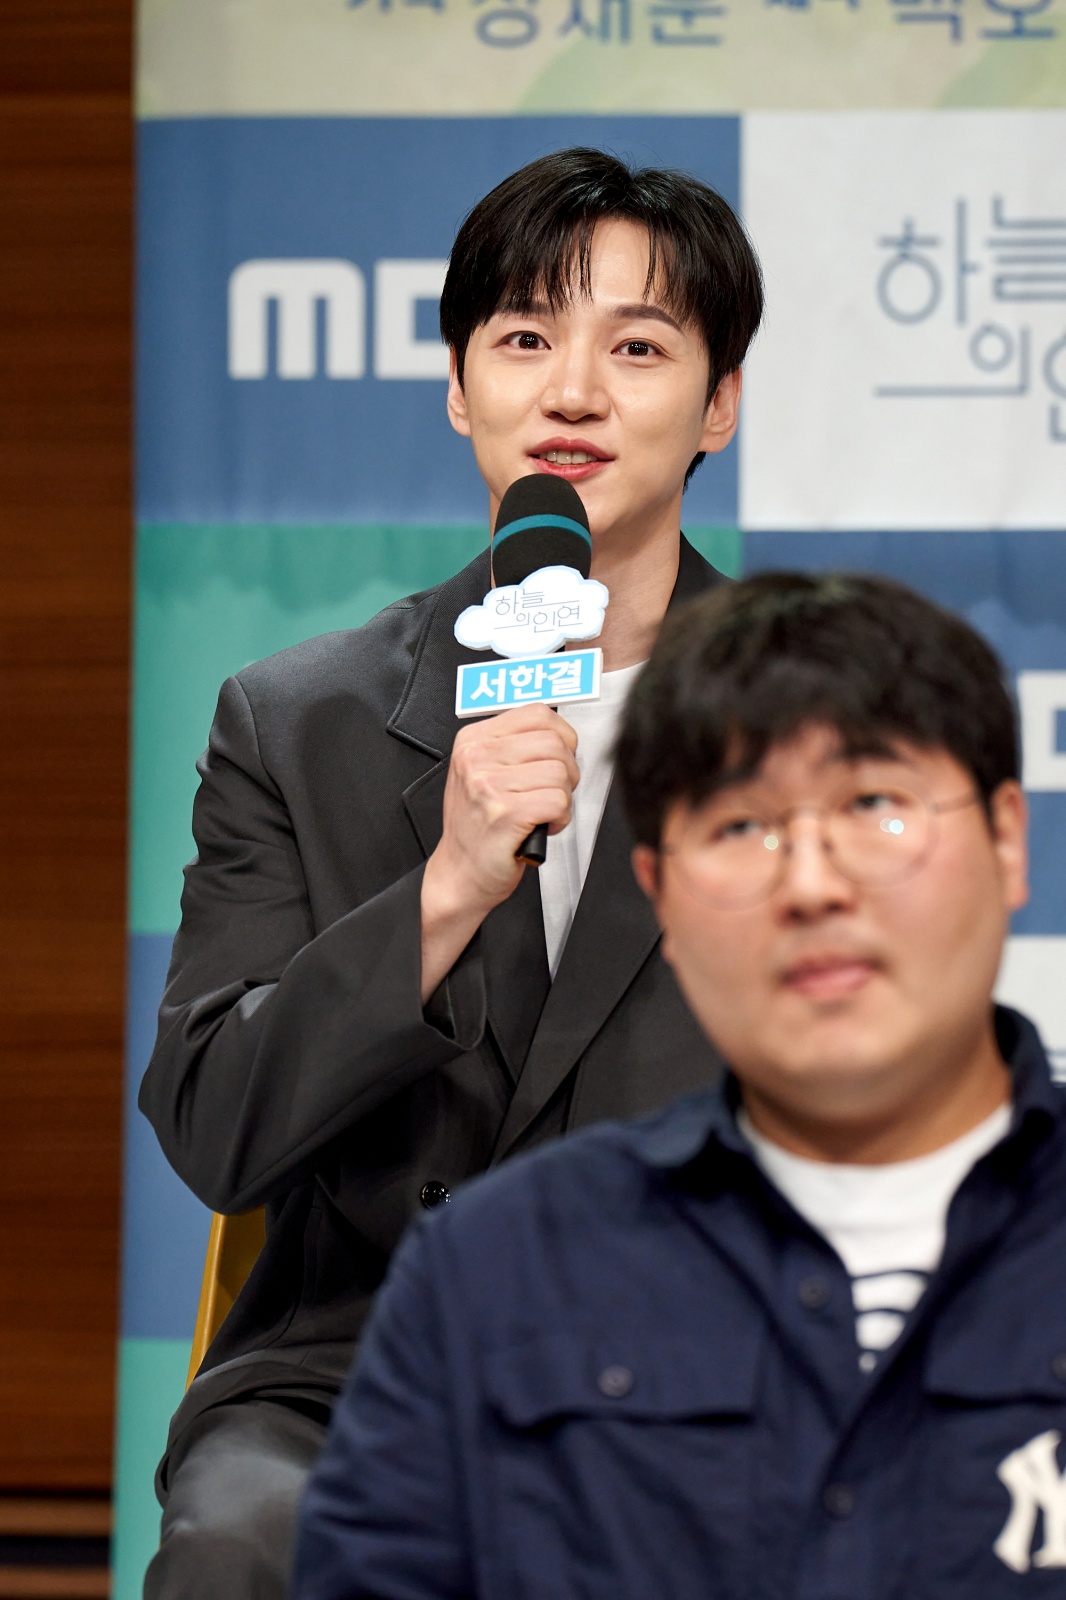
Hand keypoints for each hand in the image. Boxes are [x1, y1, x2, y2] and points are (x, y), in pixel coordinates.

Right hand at [419, 706, 578, 1001]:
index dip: (562, 737)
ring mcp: (487, 785)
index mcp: (473, 740)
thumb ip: (516, 745)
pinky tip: (543, 825)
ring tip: (543, 811)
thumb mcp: (484, 772)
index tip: (558, 758)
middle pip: (555, 743)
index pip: (538, 714)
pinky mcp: (504, 813)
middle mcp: (476, 757)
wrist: (461, 872)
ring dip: (563, 797)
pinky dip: (561, 817)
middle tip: (552, 792)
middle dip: (567, 771)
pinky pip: (558, 801)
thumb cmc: (478, 825)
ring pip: (560, 773)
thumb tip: (560, 732)